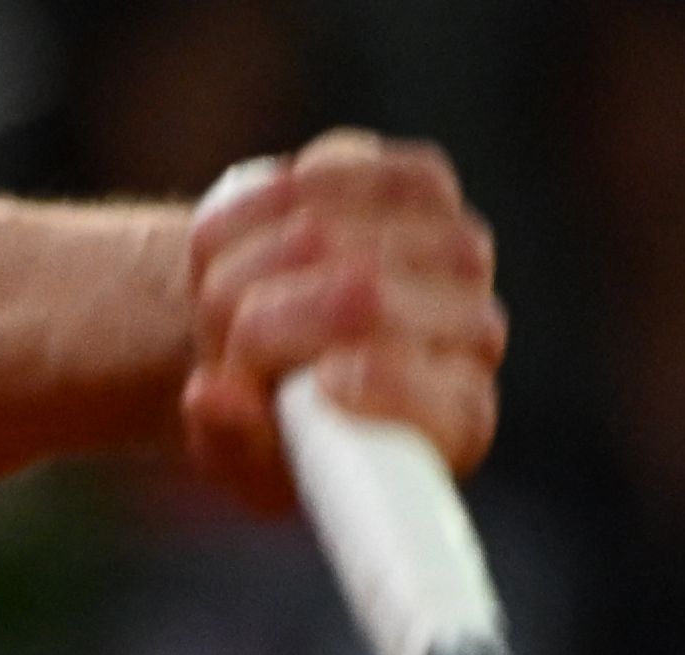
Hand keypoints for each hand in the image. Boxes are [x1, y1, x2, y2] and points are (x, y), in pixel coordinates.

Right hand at [182, 131, 509, 509]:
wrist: (281, 348)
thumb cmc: (271, 424)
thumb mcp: (245, 457)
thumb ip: (232, 436)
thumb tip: (210, 396)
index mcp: (454, 424)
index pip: (446, 400)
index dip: (386, 382)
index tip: (319, 382)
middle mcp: (474, 336)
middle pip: (369, 295)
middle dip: (269, 309)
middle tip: (217, 326)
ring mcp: (459, 252)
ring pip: (341, 228)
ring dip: (258, 250)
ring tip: (218, 281)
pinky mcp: (428, 187)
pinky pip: (350, 167)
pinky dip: (283, 191)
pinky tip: (252, 223)